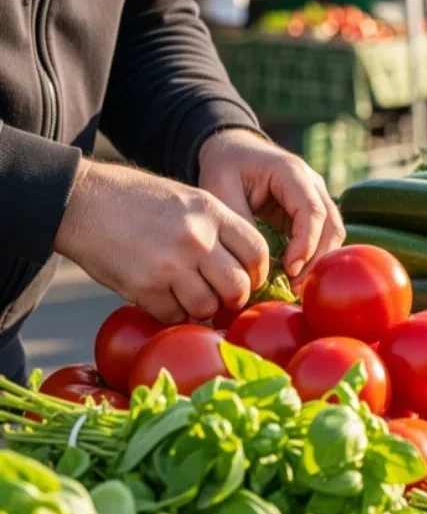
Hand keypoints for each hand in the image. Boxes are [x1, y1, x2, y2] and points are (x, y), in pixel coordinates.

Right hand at [55, 160, 269, 323]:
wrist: (82, 200)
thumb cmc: (136, 200)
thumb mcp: (187, 199)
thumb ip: (217, 228)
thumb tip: (242, 266)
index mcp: (211, 212)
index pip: (257, 252)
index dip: (257, 273)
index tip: (249, 280)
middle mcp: (197, 239)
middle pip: (238, 286)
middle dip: (233, 298)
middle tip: (221, 297)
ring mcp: (171, 264)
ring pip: (207, 306)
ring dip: (201, 308)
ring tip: (187, 296)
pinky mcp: (144, 287)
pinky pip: (173, 314)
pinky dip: (171, 312)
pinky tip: (161, 297)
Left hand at [197, 129, 344, 278]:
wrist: (232, 149)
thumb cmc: (225, 166)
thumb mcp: (221, 189)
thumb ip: (240, 221)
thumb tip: (257, 260)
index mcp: (291, 172)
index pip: (312, 212)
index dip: (306, 243)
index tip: (290, 269)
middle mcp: (312, 183)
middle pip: (331, 225)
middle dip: (317, 259)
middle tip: (296, 288)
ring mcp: (317, 195)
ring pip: (334, 232)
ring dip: (320, 260)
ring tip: (297, 286)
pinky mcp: (313, 210)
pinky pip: (324, 235)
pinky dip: (315, 256)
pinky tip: (297, 275)